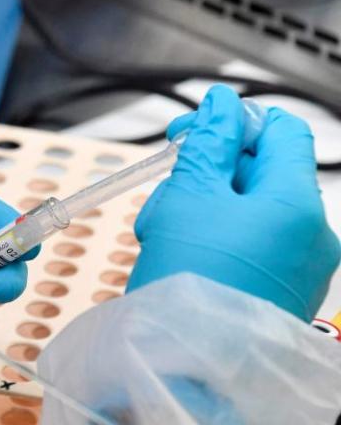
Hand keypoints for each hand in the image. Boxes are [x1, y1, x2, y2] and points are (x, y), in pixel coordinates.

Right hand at [127, 85, 339, 319]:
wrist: (189, 371)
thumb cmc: (189, 284)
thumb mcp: (190, 196)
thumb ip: (208, 142)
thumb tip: (221, 104)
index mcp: (298, 204)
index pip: (281, 131)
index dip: (233, 120)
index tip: (190, 132)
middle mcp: (312, 235)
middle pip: (259, 172)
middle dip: (206, 173)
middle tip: (166, 193)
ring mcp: (299, 268)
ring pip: (247, 210)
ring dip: (201, 208)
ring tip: (164, 235)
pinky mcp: (279, 292)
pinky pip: (248, 245)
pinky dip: (213, 239)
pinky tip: (178, 255)